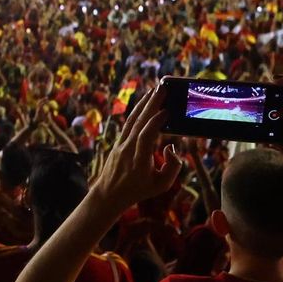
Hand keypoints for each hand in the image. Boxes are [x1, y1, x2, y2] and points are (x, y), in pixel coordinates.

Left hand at [89, 84, 180, 210]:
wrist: (109, 194)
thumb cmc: (138, 190)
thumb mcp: (161, 185)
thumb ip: (173, 167)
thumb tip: (170, 147)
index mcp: (139, 160)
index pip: (146, 136)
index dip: (156, 122)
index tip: (167, 110)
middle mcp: (128, 148)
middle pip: (139, 122)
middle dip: (151, 103)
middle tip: (162, 88)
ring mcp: (121, 144)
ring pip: (132, 119)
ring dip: (144, 103)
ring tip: (154, 90)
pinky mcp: (118, 142)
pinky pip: (129, 123)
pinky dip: (137, 111)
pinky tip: (144, 103)